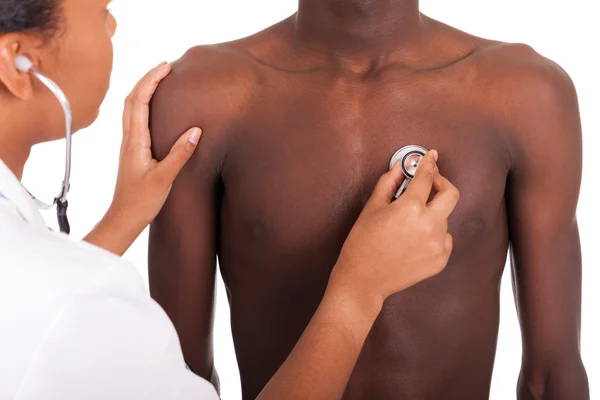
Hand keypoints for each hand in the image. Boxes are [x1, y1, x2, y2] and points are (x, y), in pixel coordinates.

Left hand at [109, 62, 201, 226]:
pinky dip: (144, 104)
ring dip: (144, 90)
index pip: (139, 101)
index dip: (151, 81)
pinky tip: (156, 108)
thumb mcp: (165, 178)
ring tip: (161, 81)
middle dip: (147, 79)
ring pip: (131, 108)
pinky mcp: (133, 151)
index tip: (165, 67)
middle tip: (165, 67)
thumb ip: (180, 154)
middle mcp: (128, 138)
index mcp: (135, 141)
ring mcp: (129, 144)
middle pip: (132, 99)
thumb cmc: (141, 201)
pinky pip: (136, 119)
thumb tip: (196, 130)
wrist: (124, 218)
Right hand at [330, 150, 458, 306]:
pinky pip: (445, 238)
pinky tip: (416, 238)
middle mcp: (429, 225)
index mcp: (410, 208)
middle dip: (442, 183)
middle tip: (431, 182)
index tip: (430, 157)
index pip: (426, 177)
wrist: (364, 280)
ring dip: (432, 212)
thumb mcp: (371, 208)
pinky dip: (435, 233)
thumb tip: (399, 170)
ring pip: (445, 218)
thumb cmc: (362, 245)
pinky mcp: (441, 260)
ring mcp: (438, 244)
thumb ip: (388, 184)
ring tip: (410, 221)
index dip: (428, 163)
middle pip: (451, 194)